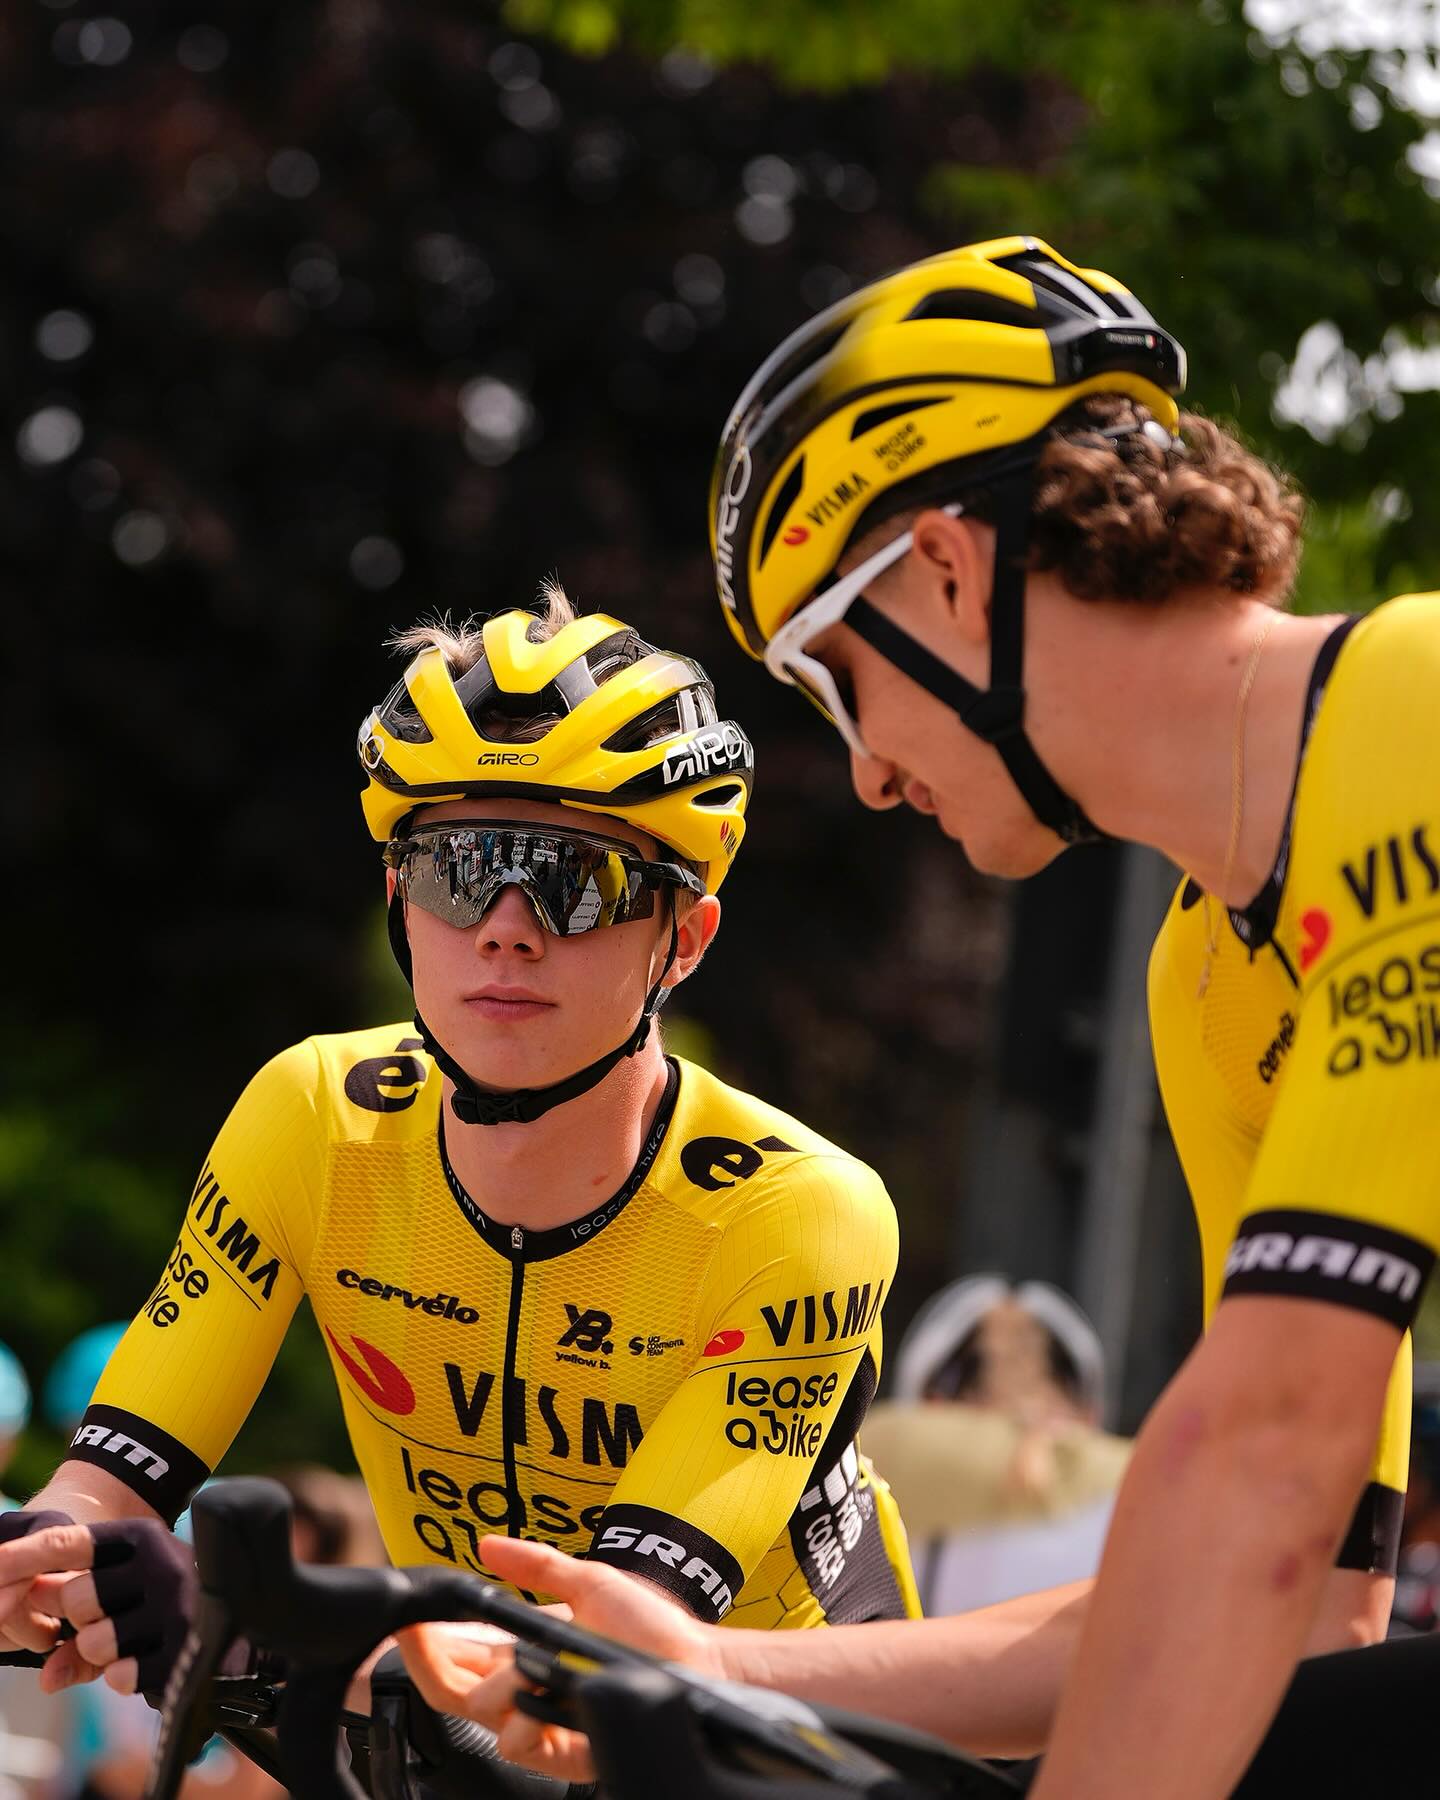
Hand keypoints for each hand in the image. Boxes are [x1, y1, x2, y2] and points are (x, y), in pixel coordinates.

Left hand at [0, 1517, 195, 1696]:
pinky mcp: (186, 1646)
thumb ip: (73, 1623)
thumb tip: (45, 1677)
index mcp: (138, 1537)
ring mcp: (175, 1603)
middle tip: (95, 1618)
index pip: (64, 1543)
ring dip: (98, 1650)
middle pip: (75, 1596)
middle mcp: (160, 1561)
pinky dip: (120, 1675)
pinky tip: (140, 1661)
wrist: (240, 1610)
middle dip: (76, 1617)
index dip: (20, 1557)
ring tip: (123, 1642)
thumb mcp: (120, 1594)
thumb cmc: (158, 1600)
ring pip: (96, 1639)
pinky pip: (120, 1675)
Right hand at [400, 1535, 725, 1783]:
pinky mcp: (567, 1751)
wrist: (696, 1659)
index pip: (457, 1658)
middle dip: (429, 1662)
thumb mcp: (588, 1581)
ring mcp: (543, 1724)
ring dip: (495, 1688)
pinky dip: (523, 1721)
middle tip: (420, 1636)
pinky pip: (522, 1747)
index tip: (409, 1618)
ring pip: (483, 1719)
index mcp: (522, 1655)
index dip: (426, 1642)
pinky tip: (539, 1695)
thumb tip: (486, 1544)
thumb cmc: (647, 1625)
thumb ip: (535, 1566)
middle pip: (452, 1693)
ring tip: (523, 1664)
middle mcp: (525, 1693)